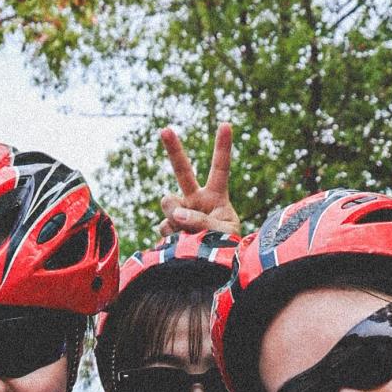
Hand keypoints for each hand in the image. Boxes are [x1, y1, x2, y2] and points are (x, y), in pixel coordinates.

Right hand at [160, 123, 240, 240]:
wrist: (211, 268)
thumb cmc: (225, 247)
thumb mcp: (223, 233)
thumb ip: (203, 221)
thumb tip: (176, 214)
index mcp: (216, 196)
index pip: (220, 168)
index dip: (223, 146)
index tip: (226, 123)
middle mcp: (195, 200)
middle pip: (182, 171)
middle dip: (173, 149)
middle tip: (165, 129)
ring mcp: (180, 213)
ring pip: (168, 203)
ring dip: (175, 215)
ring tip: (187, 233)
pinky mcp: (168, 229)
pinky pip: (164, 228)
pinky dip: (172, 237)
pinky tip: (181, 244)